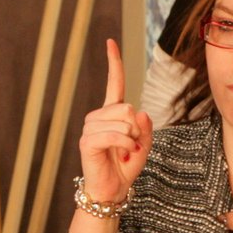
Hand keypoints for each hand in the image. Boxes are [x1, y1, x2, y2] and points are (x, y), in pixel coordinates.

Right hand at [76, 38, 153, 204]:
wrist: (113, 190)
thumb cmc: (126, 166)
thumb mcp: (144, 145)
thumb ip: (145, 128)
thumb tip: (140, 112)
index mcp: (112, 113)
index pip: (115, 83)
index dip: (113, 62)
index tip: (110, 42)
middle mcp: (98, 116)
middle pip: (126, 107)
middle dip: (136, 128)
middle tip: (132, 146)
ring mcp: (90, 128)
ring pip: (122, 120)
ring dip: (131, 139)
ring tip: (125, 151)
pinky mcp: (87, 141)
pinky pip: (114, 134)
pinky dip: (124, 144)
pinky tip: (122, 154)